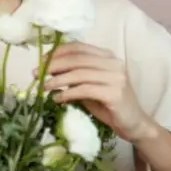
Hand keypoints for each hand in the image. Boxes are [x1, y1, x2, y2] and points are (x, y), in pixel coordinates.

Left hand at [41, 41, 156, 142]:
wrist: (133, 124)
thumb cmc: (108, 105)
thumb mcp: (89, 86)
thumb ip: (74, 76)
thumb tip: (48, 71)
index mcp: (107, 56)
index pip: (78, 47)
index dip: (57, 52)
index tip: (41, 61)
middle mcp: (113, 63)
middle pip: (76, 59)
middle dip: (53, 65)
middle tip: (36, 74)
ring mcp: (116, 77)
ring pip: (79, 74)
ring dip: (57, 80)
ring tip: (43, 87)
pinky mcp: (114, 93)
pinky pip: (84, 90)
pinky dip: (67, 94)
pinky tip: (57, 99)